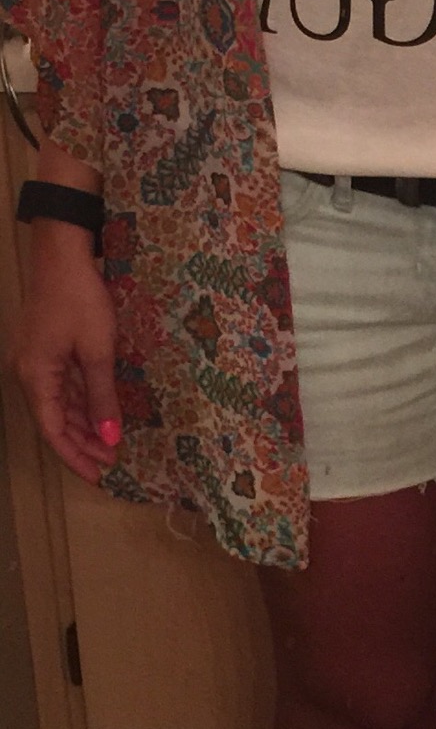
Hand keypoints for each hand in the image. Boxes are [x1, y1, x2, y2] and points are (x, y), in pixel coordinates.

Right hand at [10, 228, 121, 484]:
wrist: (62, 254)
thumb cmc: (80, 299)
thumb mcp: (97, 351)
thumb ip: (102, 397)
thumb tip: (110, 438)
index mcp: (35, 377)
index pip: (53, 432)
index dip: (75, 457)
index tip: (99, 475)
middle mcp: (29, 373)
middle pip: (54, 420)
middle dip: (83, 443)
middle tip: (113, 459)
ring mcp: (35, 361)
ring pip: (59, 404)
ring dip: (84, 423)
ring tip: (110, 441)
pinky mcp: (44, 349)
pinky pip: (61, 385)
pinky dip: (81, 401)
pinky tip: (100, 412)